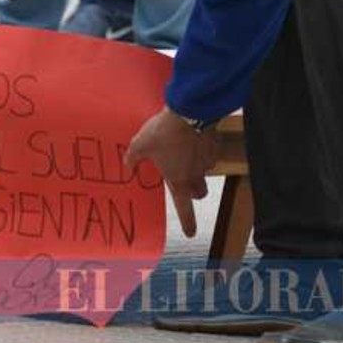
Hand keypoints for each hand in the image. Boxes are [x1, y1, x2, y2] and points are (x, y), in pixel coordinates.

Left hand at [124, 109, 218, 238]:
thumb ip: (133, 157)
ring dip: (196, 166)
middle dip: (194, 192)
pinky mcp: (214, 143)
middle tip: (183, 182)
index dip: (187, 222)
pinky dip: (201, 148)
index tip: (190, 232)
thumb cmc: (164, 132)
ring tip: (183, 151)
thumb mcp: (140, 144)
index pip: (184, 208)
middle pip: (200, 192)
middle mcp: (196, 174)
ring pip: (205, 170)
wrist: (190, 110)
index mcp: (179, 180)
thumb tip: (127, 165)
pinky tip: (191, 136)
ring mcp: (208, 159)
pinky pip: (209, 151)